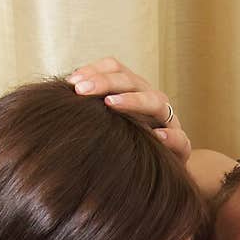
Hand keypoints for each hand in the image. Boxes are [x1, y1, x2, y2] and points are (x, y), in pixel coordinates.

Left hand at [66, 57, 190, 163]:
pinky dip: (170, 136)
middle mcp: (152, 100)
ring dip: (133, 101)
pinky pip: (180, 139)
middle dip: (105, 82)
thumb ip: (91, 109)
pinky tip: (156, 137)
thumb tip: (59, 98)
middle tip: (81, 90)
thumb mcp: (110, 124)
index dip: (94, 70)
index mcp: (134, 90)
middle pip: (132, 81)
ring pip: (156, 102)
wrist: (164, 170)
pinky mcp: (181, 147)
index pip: (116, 68)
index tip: (71, 82)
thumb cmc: (131, 145)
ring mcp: (169, 121)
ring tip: (111, 104)